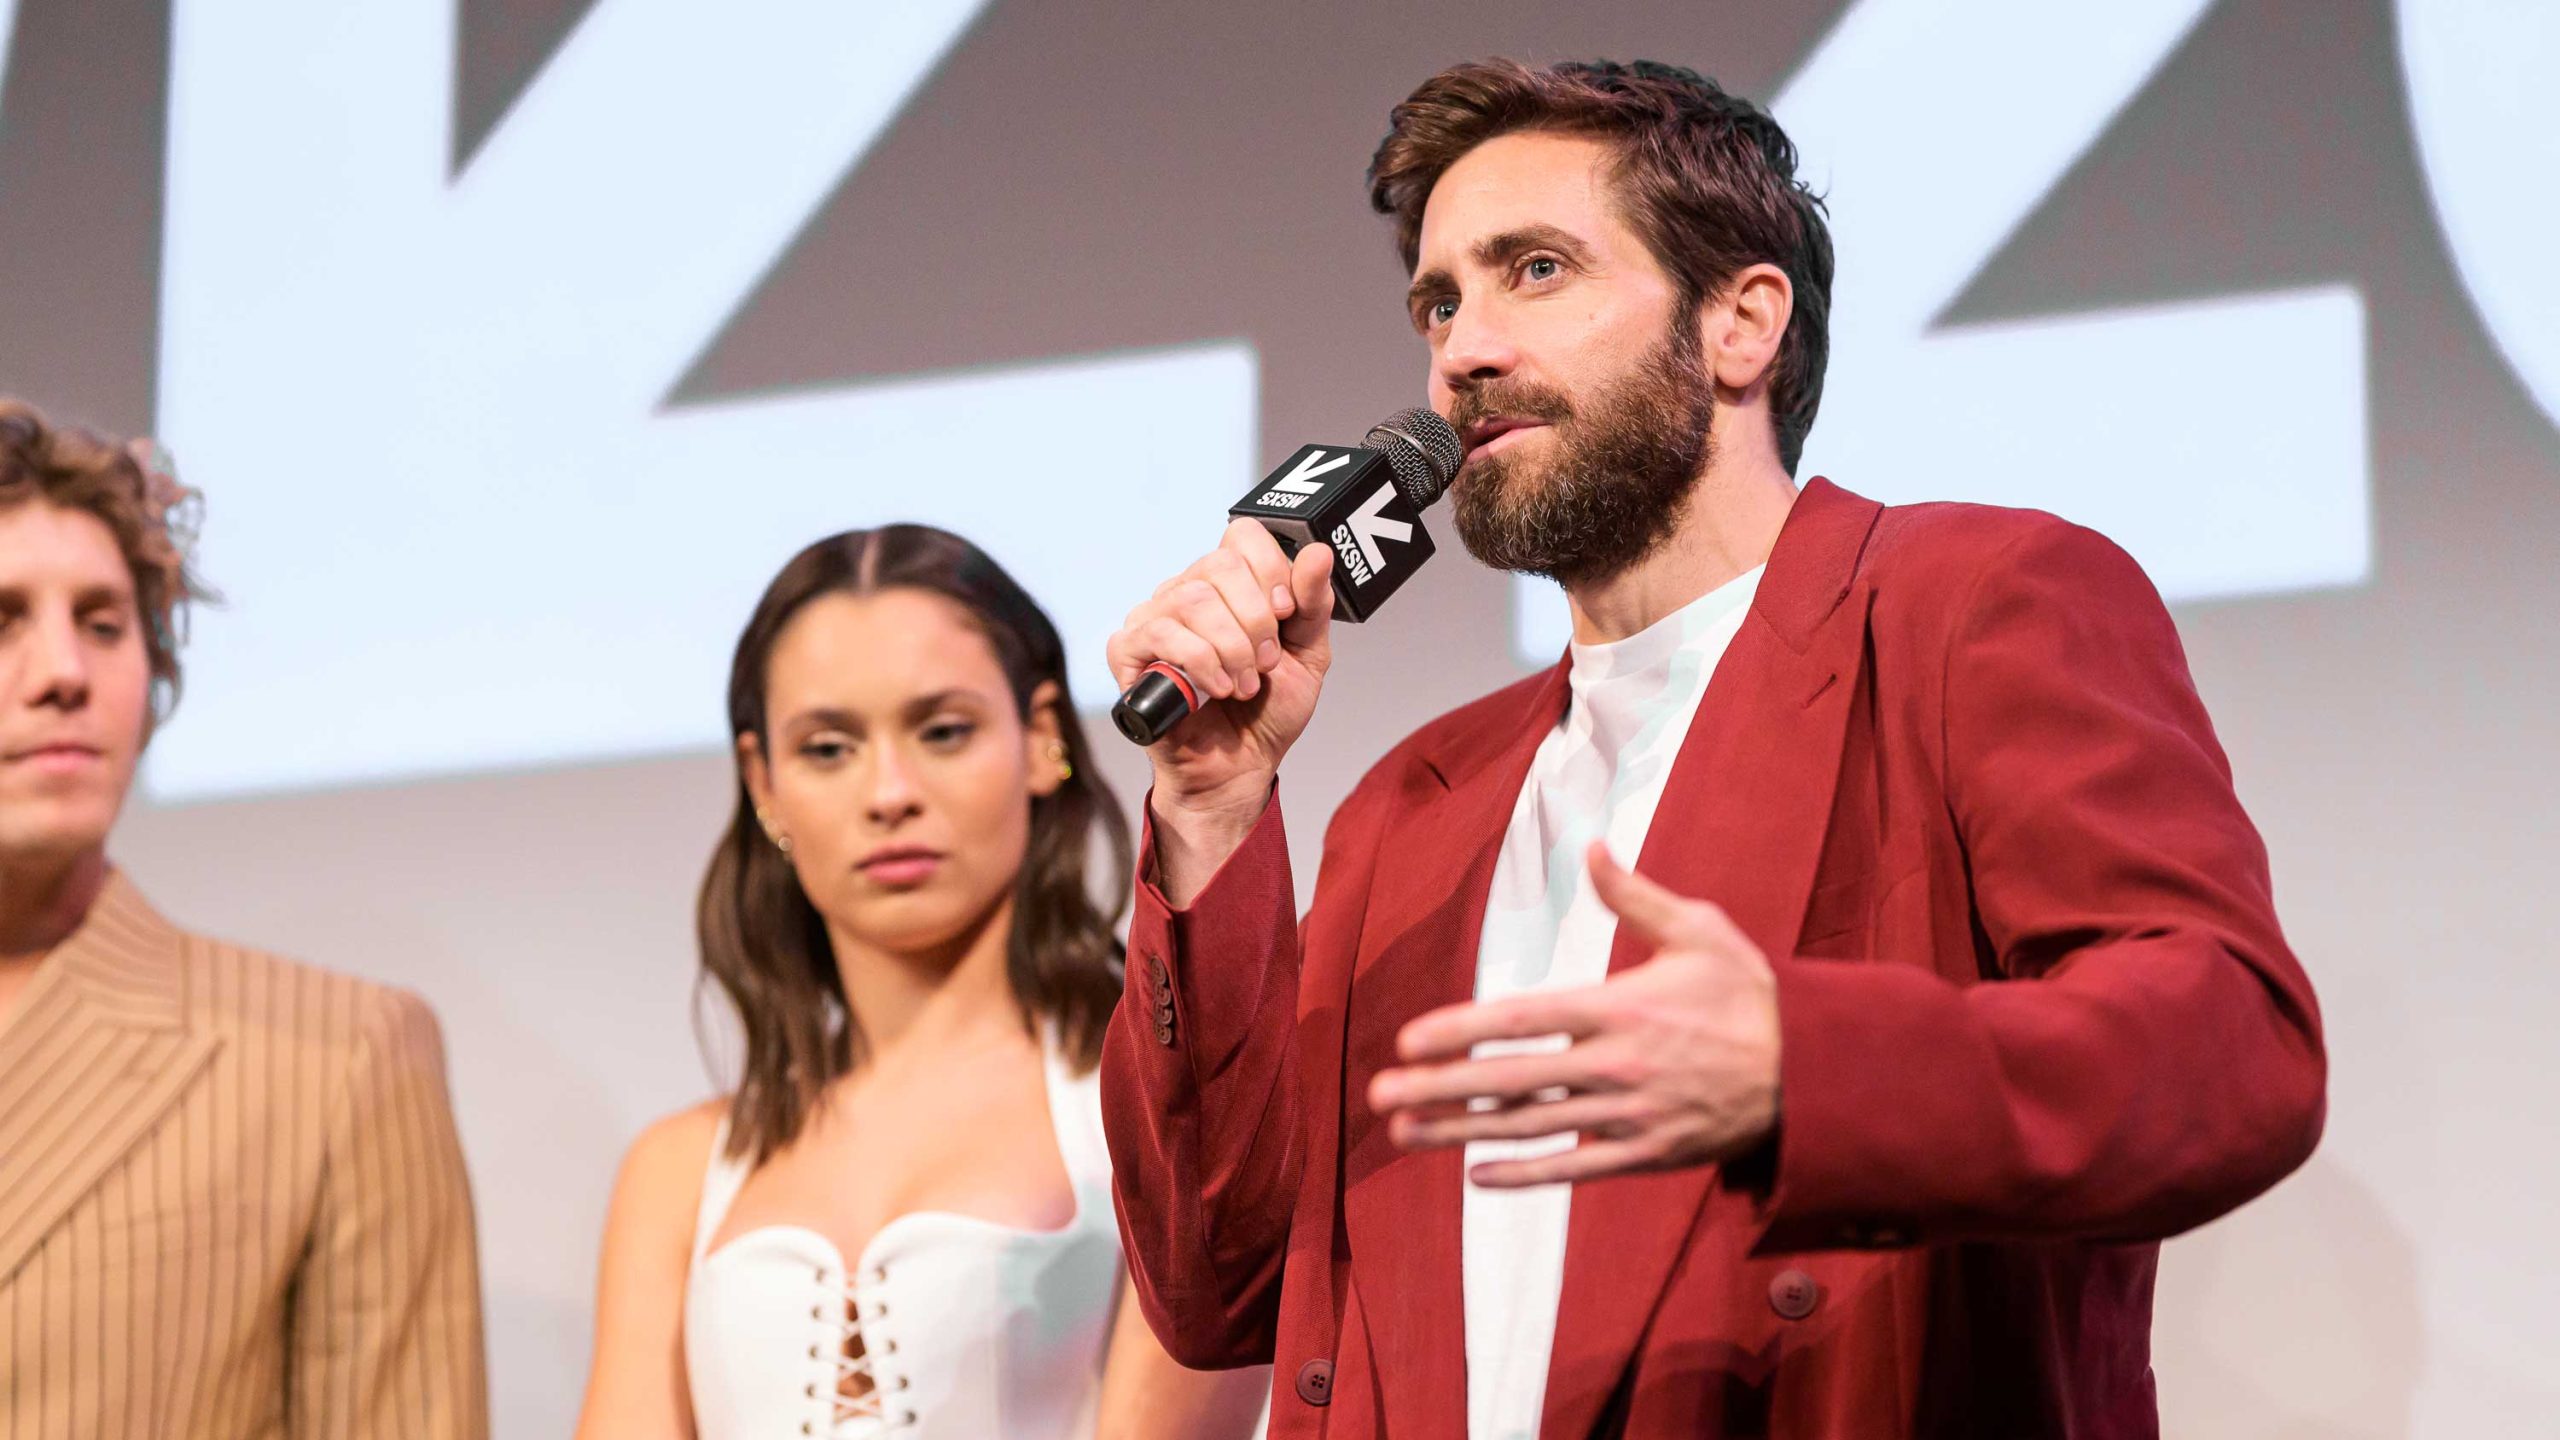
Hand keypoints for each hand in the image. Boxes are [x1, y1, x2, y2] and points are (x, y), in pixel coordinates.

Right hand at [1106, 519, 1334, 819]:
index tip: (1286, 614)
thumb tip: (1319, 552)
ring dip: (1231, 647)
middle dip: (1256, 620)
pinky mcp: (1128, 652)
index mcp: (1229, 584)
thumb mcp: (1308, 654)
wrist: (1239, 768)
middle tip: (1266, 661)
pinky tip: (1216, 689)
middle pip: (1219, 564)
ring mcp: (1154, 619)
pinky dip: (1199, 662)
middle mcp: (1187, 591)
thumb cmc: (1267, 711)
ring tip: (1244, 683)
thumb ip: (1313, 603)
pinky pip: (1159, 633)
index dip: (1271, 570)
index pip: (1243, 536)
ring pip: (1192, 598)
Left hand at [1367, 843, 1781, 1186]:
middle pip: (1510, 1079)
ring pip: (1530, 1127)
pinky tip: (1477, 1174)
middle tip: (1381, 1093)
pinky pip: (1574, 1169)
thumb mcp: (1702, 929)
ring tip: (1404, 1132)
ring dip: (1462, 1131)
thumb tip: (1594, 846)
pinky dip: (1525, 1173)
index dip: (1462, 1030)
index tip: (1410, 1038)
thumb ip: (1636, 895)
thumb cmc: (1752, 994)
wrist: (1816, 1072)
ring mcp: (1628, 1115)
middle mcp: (1615, 1065)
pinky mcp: (1647, 1154)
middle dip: (1439, 1086)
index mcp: (1619, 1007)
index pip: (1521, 1019)